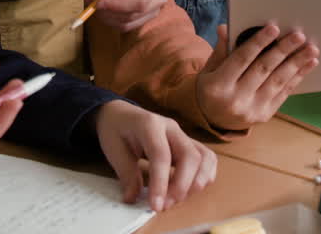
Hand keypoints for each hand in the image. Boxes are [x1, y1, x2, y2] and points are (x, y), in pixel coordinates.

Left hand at [87, 0, 167, 30]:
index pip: (140, 1)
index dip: (118, 6)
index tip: (97, 3)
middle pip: (133, 15)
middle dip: (108, 11)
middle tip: (89, 0)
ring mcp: (152, 11)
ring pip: (126, 23)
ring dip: (105, 16)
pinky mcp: (142, 19)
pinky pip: (123, 26)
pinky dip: (108, 19)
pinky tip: (102, 6)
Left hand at [93, 100, 216, 211]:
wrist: (120, 114)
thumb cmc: (116, 130)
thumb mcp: (113, 150)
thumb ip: (126, 174)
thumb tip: (133, 198)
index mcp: (149, 124)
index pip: (161, 155)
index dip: (161, 183)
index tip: (156, 206)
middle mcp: (171, 128)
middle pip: (190, 156)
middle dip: (182, 186)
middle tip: (165, 206)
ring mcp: (183, 135)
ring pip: (205, 158)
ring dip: (196, 183)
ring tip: (177, 199)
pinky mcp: (189, 144)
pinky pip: (207, 159)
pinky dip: (204, 177)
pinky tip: (189, 190)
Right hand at [196, 23, 318, 130]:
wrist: (211, 122)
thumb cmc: (210, 89)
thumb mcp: (209, 69)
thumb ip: (221, 49)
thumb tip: (226, 27)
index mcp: (218, 85)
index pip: (241, 59)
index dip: (258, 42)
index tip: (273, 28)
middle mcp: (235, 99)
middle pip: (263, 69)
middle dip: (283, 50)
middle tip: (299, 36)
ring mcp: (252, 109)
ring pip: (278, 81)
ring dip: (297, 64)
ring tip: (311, 49)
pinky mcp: (264, 115)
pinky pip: (283, 93)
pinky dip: (297, 77)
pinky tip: (308, 64)